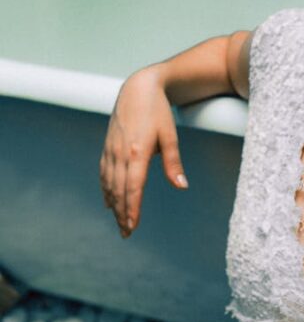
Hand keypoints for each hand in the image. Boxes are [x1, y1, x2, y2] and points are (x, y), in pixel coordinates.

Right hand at [99, 67, 187, 236]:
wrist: (138, 87)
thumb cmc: (158, 111)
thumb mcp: (170, 136)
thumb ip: (173, 163)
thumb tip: (181, 186)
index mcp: (137, 152)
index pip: (133, 188)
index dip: (132, 209)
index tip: (132, 227)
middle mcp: (120, 153)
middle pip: (119, 191)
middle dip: (122, 214)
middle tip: (126, 234)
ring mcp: (111, 149)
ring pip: (109, 184)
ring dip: (114, 205)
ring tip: (119, 222)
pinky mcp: (108, 146)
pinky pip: (103, 173)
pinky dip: (105, 189)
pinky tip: (109, 201)